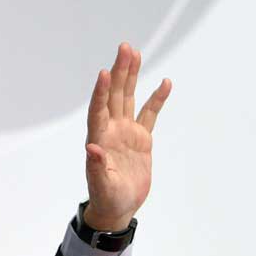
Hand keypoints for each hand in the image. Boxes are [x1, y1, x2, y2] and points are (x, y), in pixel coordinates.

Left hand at [84, 43, 171, 230]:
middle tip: (125, 48)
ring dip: (131, 76)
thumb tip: (91, 149)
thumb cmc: (106, 197)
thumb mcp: (102, 185)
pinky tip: (164, 83)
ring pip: (129, 98)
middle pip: (114, 96)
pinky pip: (149, 114)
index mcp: (99, 139)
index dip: (101, 92)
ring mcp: (125, 132)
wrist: (117, 207)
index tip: (104, 73)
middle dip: (119, 72)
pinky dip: (156, 99)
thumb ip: (97, 167)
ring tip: (135, 53)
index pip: (98, 110)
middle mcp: (110, 130)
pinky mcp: (140, 139)